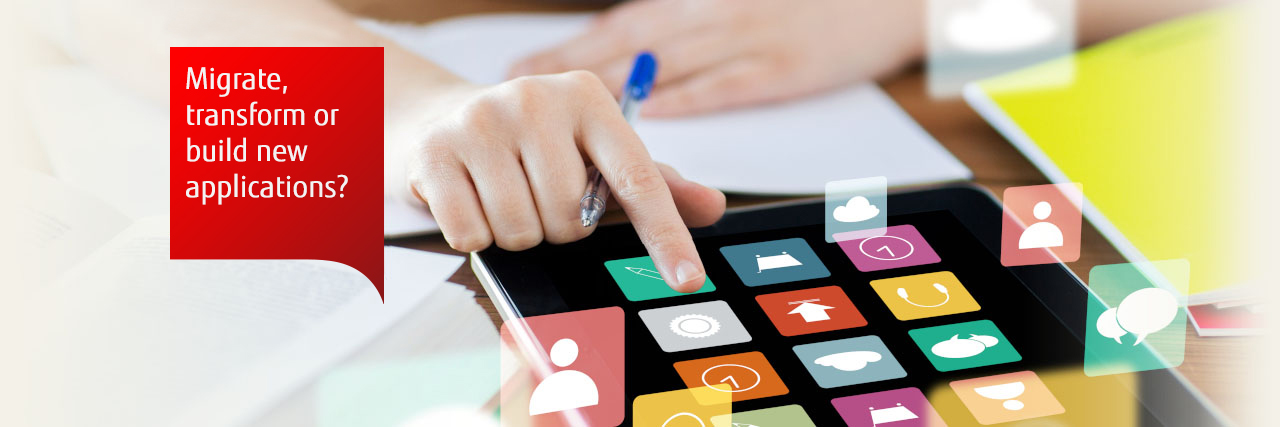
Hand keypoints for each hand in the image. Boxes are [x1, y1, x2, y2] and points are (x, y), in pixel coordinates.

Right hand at [406, 71, 725, 291]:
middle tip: (538, 197)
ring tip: (503, 195)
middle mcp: (537, 100)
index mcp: (588, 99)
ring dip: (517, 232)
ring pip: (521, 230)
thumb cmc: (531, 143)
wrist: (438, 118)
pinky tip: (470, 198)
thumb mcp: (593, 152)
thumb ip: (653, 182)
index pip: (638, 178)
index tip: (687, 277)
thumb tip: (711, 206)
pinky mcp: (435, 150)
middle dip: (557, 227)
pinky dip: (475, 234)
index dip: (665, 235)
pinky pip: (472, 234)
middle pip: (570, 218)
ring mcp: (482, 121)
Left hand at [510, 0, 923, 116]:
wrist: (889, 0)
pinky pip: (724, 85)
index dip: (570, 45)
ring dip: (611, 90)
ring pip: (666, 64)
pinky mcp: (781, 68)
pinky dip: (685, 100)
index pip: (622, 25)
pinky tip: (648, 120)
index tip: (522, 64)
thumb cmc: (809, 8)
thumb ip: (689, 27)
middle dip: (570, 67)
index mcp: (699, 2)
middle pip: (628, 43)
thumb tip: (636, 54)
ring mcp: (747, 39)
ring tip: (565, 116)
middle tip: (521, 92)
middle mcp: (713, 15)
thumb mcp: (741, 7)